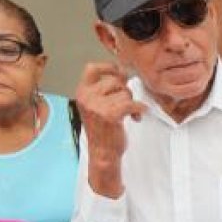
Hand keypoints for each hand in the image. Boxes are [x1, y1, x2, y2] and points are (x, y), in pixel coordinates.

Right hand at [76, 61, 146, 198]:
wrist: (102, 154)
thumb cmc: (102, 131)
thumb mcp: (95, 106)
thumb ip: (104, 90)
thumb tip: (124, 73)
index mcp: (82, 92)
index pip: (92, 68)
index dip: (109, 67)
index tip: (121, 74)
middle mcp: (86, 97)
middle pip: (114, 81)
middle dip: (125, 91)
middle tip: (127, 104)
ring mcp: (97, 106)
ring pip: (124, 93)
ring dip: (131, 103)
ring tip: (130, 115)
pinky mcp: (110, 115)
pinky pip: (132, 104)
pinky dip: (139, 109)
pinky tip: (137, 117)